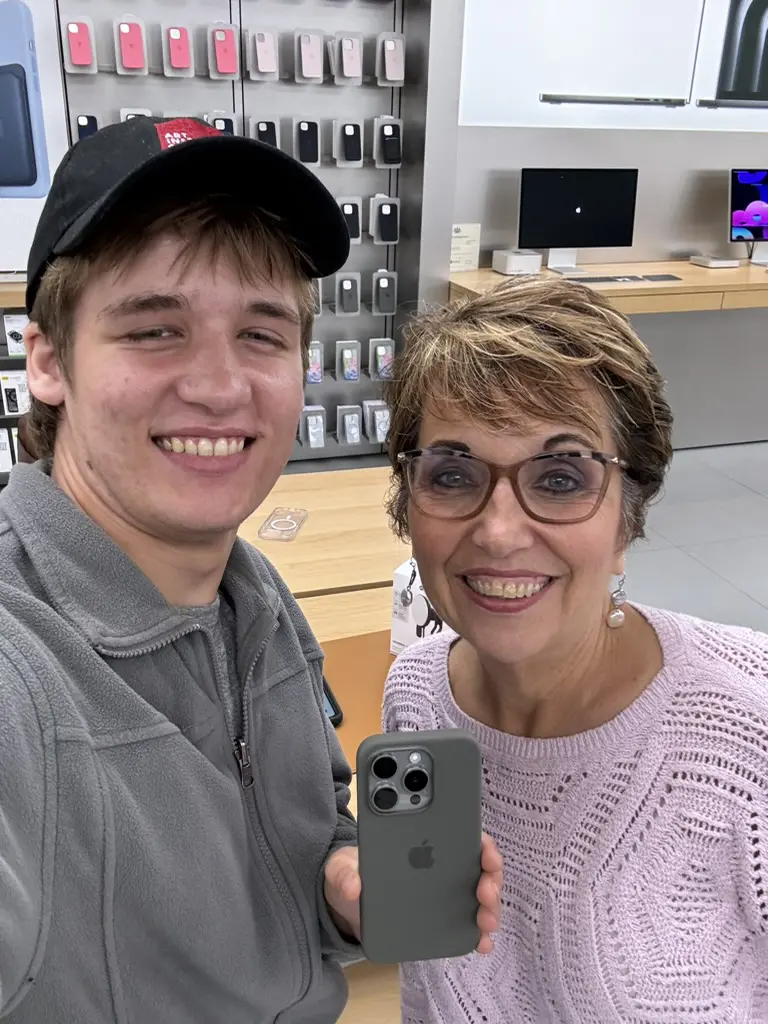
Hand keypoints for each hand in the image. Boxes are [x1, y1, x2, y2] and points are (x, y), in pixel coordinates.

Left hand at [324, 835, 502, 953]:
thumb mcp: (341, 867)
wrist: (347, 906)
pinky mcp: (442, 921)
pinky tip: (481, 943)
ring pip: (480, 896)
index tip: (485, 854)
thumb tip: (355, 885)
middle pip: (479, 867)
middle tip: (484, 891)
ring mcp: (445, 895)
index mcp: (423, 843)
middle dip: (491, 878)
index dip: (481, 842)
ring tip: (485, 922)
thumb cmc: (352, 874)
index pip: (463, 835)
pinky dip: (479, 934)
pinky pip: (467, 925)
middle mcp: (442, 866)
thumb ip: (344, 872)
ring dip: (490, 907)